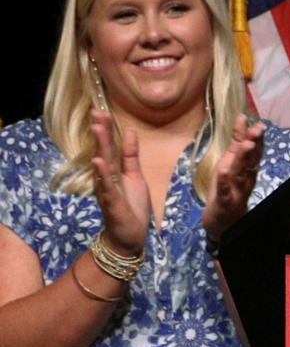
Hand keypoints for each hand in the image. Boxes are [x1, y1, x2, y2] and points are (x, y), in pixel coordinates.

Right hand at [89, 111, 150, 255]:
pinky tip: (99, 161)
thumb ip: (131, 155)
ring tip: (97, 128)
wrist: (129, 236)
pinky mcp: (111, 203)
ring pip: (103, 165)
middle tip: (96, 111)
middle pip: (104, 150)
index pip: (109, 146)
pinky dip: (103, 173)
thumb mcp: (135, 176)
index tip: (102, 110)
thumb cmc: (131, 206)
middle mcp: (107, 178)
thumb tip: (130, 131)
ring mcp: (107, 190)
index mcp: (114, 171)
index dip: (106, 128)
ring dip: (101, 146)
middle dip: (101, 131)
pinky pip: (106, 186)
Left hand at [202, 116, 264, 241]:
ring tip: (245, 145)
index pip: (251, 149)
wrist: (223, 224)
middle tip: (258, 128)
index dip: (252, 135)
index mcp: (245, 169)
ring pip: (240, 172)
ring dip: (243, 159)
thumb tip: (242, 120)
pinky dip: (225, 182)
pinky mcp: (226, 202)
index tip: (253, 121)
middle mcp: (245, 177)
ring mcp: (236, 190)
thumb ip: (237, 145)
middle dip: (254, 143)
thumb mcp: (231, 166)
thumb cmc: (228, 192)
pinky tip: (223, 172)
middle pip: (251, 159)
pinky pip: (225, 191)